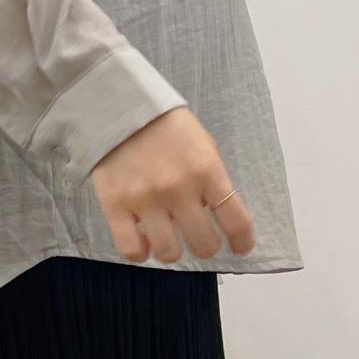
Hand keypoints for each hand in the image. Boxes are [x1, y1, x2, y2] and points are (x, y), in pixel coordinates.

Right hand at [89, 106, 254, 263]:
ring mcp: (146, 200)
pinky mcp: (115, 206)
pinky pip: (131, 250)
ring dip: (172, 251)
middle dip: (205, 246)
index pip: (236, 221)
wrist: (119, 105)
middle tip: (198, 239)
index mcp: (207, 171)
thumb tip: (216, 214)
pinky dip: (141, 253)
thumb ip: (211, 179)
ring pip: (168, 253)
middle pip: (204, 244)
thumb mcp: (201, 145)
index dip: (242, 241)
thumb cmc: (165, 126)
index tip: (240, 246)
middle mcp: (179, 190)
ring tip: (167, 239)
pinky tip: (143, 242)